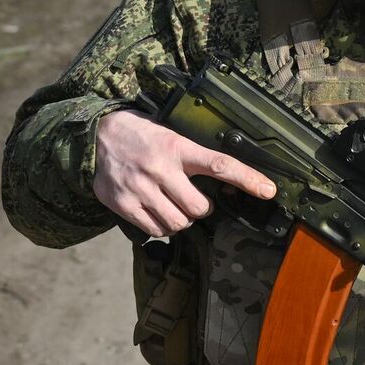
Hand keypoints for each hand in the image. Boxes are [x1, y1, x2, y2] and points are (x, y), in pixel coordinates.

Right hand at [93, 107, 275, 237]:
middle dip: (202, 208)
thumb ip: (192, 156)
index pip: (220, 164)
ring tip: (171, 203)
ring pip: (179, 223)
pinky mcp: (125, 205)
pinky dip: (162, 226)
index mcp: (177, 147)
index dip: (247, 179)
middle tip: (193, 198)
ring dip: (182, 218)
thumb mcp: (169, 134)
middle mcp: (160, 168)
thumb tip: (224, 179)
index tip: (268, 190)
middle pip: (199, 207)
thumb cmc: (140, 136)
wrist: (96, 136)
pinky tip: (156, 210)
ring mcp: (141, 189)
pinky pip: (157, 230)